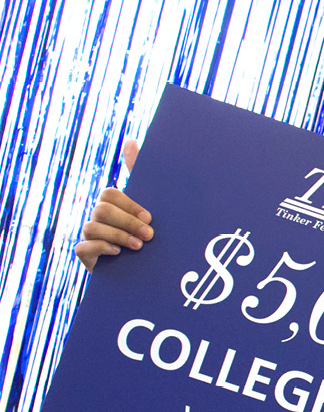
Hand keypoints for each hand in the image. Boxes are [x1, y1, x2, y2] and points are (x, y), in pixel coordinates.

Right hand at [75, 140, 152, 271]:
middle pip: (102, 209)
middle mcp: (99, 218)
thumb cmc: (148, 234)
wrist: (147, 271)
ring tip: (139, 247)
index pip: (110, 194)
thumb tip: (130, 139)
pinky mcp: (86, 255)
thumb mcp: (151, 207)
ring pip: (92, 227)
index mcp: (114, 205)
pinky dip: (100, 248)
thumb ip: (140, 175)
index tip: (150, 217)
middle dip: (128, 222)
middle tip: (149, 235)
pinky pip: (83, 247)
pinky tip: (117, 252)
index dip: (129, 204)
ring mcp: (90, 236)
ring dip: (119, 235)